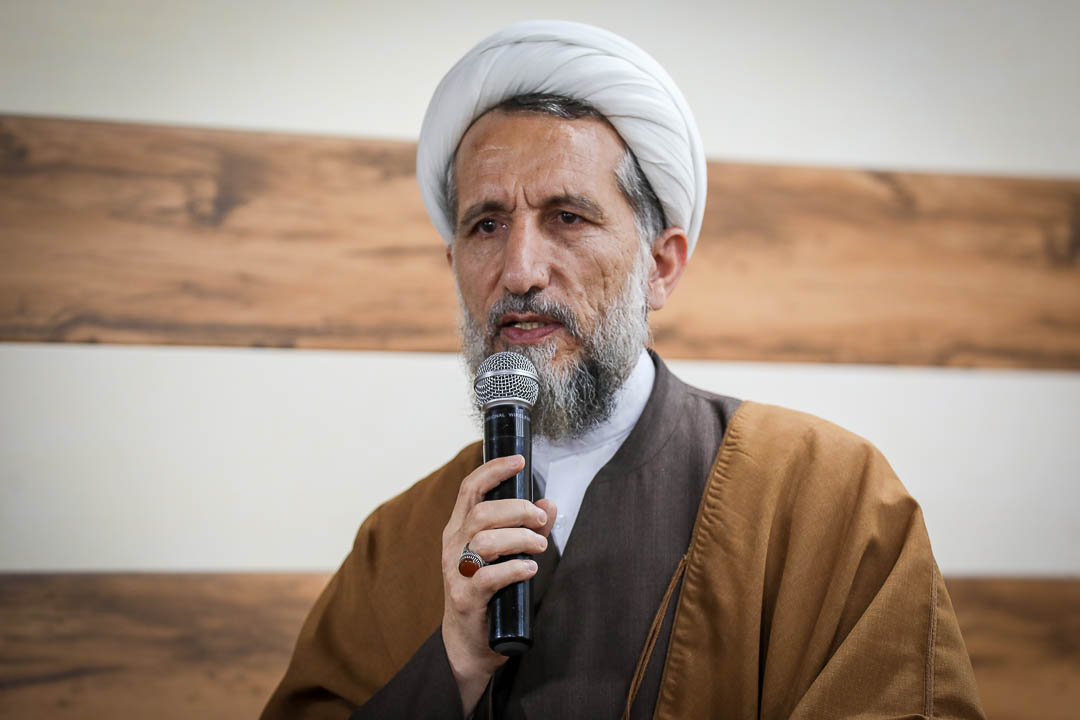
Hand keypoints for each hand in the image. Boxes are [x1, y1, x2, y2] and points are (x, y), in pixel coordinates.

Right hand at [440, 454, 556, 714]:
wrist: (470, 644)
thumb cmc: (491, 593)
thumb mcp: (508, 555)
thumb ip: (528, 528)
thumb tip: (550, 503)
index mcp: (459, 529)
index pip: (469, 489)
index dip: (492, 470)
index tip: (519, 461)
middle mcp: (452, 545)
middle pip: (481, 512)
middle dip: (517, 509)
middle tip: (541, 519)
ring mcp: (455, 572)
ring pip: (485, 540)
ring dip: (520, 538)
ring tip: (540, 546)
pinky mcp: (464, 598)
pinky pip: (488, 577)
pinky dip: (514, 568)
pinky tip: (530, 570)